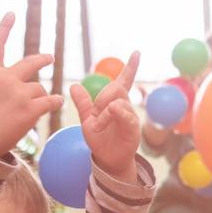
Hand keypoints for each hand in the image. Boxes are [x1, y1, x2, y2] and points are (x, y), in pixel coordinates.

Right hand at [0, 13, 63, 158]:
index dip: (4, 29)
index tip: (11, 14)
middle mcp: (5, 78)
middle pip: (30, 63)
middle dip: (42, 60)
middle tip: (50, 58)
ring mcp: (18, 92)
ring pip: (39, 88)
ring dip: (39, 97)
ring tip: (31, 109)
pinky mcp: (30, 108)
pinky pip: (51, 100)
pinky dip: (55, 101)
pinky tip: (57, 102)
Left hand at [70, 52, 141, 180]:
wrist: (107, 159)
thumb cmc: (100, 140)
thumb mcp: (87, 120)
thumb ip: (83, 104)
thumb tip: (74, 85)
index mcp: (114, 102)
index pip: (124, 81)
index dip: (130, 67)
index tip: (137, 52)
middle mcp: (125, 106)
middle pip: (116, 88)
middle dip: (101, 97)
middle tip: (94, 113)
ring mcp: (130, 116)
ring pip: (118, 101)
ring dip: (104, 112)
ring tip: (98, 126)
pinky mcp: (132, 128)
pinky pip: (126, 115)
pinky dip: (117, 113)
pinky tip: (111, 114)